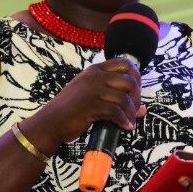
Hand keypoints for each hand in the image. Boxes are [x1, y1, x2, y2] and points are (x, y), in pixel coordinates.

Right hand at [26, 58, 145, 147]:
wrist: (50, 122)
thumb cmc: (71, 110)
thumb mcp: (91, 95)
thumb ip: (114, 96)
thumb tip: (142, 108)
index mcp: (95, 70)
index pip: (125, 64)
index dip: (136, 77)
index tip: (135, 92)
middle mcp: (94, 77)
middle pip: (129, 80)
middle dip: (136, 97)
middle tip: (134, 109)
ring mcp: (92, 91)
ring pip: (124, 98)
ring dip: (131, 112)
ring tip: (130, 121)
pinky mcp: (91, 106)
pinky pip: (116, 112)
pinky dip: (124, 121)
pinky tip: (125, 127)